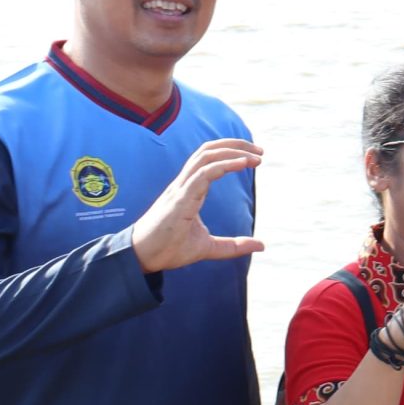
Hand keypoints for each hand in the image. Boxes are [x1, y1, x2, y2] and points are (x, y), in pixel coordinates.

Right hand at [131, 138, 263, 274]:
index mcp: (189, 190)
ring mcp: (180, 190)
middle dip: (235, 145)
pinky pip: (203, 174)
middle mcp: (183, 185)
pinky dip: (224, 165)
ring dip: (232, 152)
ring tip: (255, 157)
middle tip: (260, 151)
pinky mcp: (180, 199)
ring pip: (205, 157)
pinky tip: (242, 164)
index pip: (208, 160)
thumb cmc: (168, 249)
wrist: (142, 259)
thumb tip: (261, 246)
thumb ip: (234, 245)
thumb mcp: (209, 247)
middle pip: (207, 151)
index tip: (255, 159)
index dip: (231, 153)